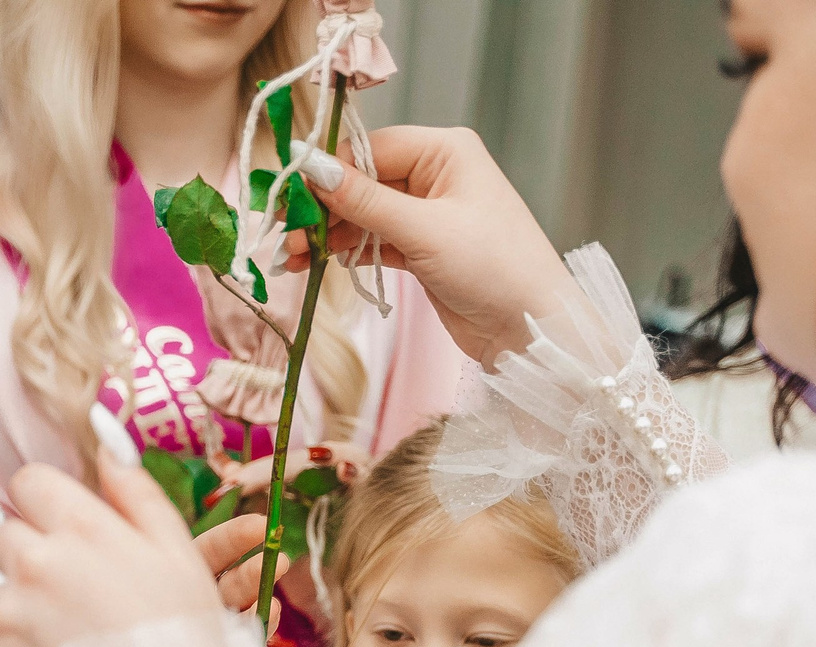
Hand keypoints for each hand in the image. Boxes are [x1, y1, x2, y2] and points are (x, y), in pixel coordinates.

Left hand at [0, 454, 225, 646]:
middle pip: (7, 539)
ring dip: (27, 618)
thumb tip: (108, 453)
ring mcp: (8, 617)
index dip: (49, 508)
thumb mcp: (180, 556)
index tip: (70, 536)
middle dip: (35, 562)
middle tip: (82, 604)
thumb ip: (138, 497)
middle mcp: (34, 563)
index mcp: (80, 527)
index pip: (28, 484)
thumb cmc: (187, 644)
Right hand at [278, 127, 578, 366]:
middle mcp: (436, 174)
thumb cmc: (495, 268)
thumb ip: (365, 201)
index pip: (370, 148)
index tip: (287, 197)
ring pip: (362, 214)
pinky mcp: (422, 248)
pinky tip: (317, 264)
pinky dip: (346, 252)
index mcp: (445, 151)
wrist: (531, 328)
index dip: (327, 172)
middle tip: (285, 236)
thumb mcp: (424, 231)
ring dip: (328, 235)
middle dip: (321, 209)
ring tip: (294, 260)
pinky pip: (373, 240)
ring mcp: (428, 212)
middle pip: (361, 182)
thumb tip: (312, 167)